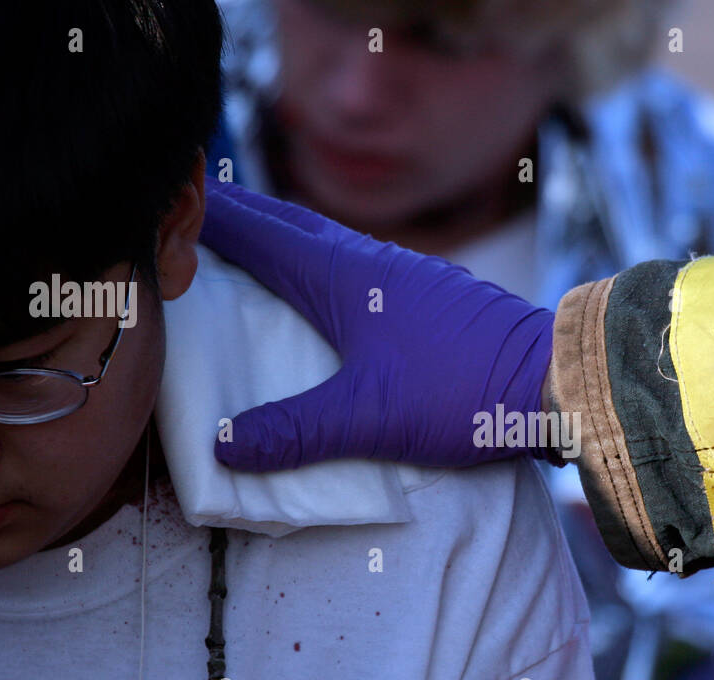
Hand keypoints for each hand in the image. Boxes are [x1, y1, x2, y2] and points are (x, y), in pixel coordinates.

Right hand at [198, 178, 554, 470]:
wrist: (557, 379)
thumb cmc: (465, 391)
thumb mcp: (371, 419)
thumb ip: (296, 431)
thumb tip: (224, 447)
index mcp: (345, 276)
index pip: (258, 232)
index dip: (206, 217)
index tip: (156, 198)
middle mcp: (373, 262)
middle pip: (289, 226)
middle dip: (238, 219)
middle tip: (190, 214)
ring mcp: (407, 276)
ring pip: (327, 244)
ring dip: (283, 239)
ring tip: (248, 250)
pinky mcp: (431, 297)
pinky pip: (358, 267)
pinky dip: (322, 266)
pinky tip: (328, 295)